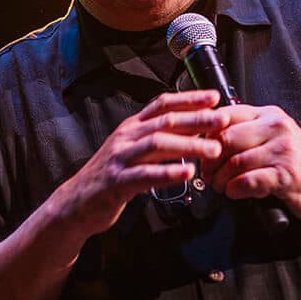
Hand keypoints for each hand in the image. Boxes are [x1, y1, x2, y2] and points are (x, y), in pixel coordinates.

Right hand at [46, 90, 230, 237]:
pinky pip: (145, 175)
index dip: (189, 98)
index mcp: (132, 127)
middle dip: (197, 118)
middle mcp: (126, 137)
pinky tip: (187, 173)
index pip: (163, 104)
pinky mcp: (117, 181)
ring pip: (157, 144)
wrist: (77, 202)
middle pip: (165, 121)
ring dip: (188, 144)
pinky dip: (168, 172)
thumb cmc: (112, 177)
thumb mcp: (134, 151)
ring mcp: (120, 158)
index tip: (214, 97)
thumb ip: (158, 141)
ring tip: (213, 149)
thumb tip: (193, 132)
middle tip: (223, 119)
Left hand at [203, 104, 300, 223]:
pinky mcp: (287, 174)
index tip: (200, 149)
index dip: (206, 133)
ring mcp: (283, 150)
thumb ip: (247, 134)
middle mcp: (276, 127)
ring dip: (221, 179)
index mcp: (269, 115)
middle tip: (207, 174)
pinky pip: (249, 180)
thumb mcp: (274, 139)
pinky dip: (235, 189)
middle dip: (210, 160)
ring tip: (219, 186)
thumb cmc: (299, 164)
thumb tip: (208, 141)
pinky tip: (234, 193)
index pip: (227, 114)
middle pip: (227, 138)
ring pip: (235, 161)